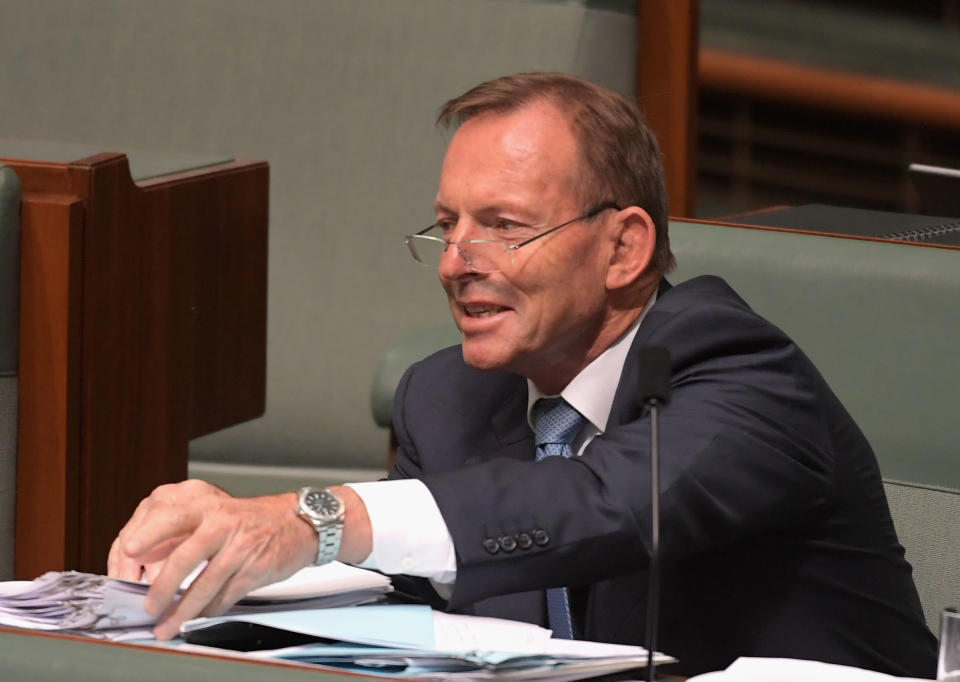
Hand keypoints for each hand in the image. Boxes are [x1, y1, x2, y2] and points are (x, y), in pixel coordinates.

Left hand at [107, 479, 316, 638]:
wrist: (298, 522)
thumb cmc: (252, 519)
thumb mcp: (218, 511)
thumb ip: (186, 531)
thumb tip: (148, 561)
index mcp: (209, 507)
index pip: (171, 518)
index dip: (148, 535)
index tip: (128, 552)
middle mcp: (223, 525)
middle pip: (184, 558)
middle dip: (161, 588)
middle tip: (148, 608)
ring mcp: (240, 548)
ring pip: (204, 586)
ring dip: (182, 611)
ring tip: (167, 626)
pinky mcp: (255, 570)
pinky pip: (225, 597)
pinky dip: (209, 611)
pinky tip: (199, 616)